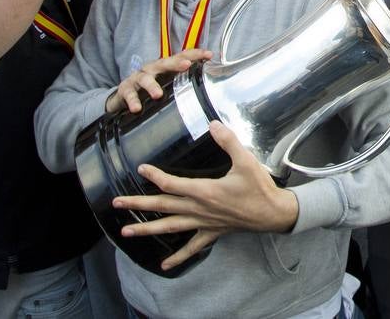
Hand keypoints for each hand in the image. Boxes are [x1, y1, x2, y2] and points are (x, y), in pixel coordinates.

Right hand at [105, 48, 212, 114]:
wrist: (124, 96)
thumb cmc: (151, 88)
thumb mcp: (167, 83)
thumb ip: (184, 83)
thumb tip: (209, 89)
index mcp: (165, 67)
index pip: (181, 57)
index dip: (195, 54)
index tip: (209, 54)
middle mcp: (153, 69)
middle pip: (164, 63)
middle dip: (175, 63)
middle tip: (186, 65)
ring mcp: (138, 78)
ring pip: (145, 78)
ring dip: (152, 86)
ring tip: (158, 94)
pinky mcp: (126, 89)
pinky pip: (129, 94)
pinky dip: (133, 101)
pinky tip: (137, 108)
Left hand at [112, 120, 298, 271]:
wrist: (273, 213)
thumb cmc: (259, 188)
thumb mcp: (246, 160)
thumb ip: (228, 141)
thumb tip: (212, 124)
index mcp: (205, 191)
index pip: (172, 184)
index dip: (154, 176)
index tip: (141, 169)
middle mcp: (199, 209)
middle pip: (163, 207)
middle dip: (138, 204)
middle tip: (116, 203)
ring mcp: (204, 223)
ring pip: (170, 227)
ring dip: (147, 229)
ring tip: (126, 231)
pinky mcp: (212, 232)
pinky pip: (192, 247)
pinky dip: (178, 256)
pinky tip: (164, 264)